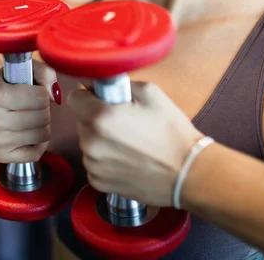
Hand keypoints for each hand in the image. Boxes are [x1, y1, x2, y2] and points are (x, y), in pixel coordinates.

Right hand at [0, 60, 59, 163]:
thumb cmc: (3, 85)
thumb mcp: (20, 68)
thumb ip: (44, 72)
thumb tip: (54, 96)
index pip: (39, 97)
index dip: (42, 93)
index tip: (34, 91)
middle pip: (42, 117)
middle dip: (43, 109)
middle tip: (32, 106)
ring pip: (42, 136)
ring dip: (42, 125)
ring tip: (30, 117)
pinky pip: (35, 153)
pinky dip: (38, 143)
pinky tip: (29, 133)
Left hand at [69, 82, 203, 206]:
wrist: (188, 173)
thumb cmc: (171, 131)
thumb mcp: (148, 92)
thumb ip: (116, 84)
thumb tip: (94, 83)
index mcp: (99, 116)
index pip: (75, 97)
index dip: (90, 96)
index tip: (104, 101)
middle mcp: (90, 141)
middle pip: (81, 120)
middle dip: (96, 118)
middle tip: (123, 122)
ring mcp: (92, 164)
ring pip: (87, 142)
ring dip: (100, 139)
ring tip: (129, 143)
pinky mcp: (97, 181)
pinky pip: (93, 162)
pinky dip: (105, 160)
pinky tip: (127, 160)